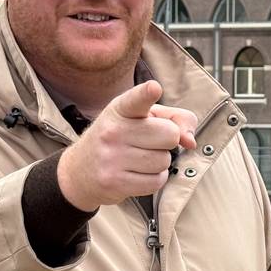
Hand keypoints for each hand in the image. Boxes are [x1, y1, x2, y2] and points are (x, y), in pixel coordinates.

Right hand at [57, 81, 197, 211]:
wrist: (80, 170)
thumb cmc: (120, 138)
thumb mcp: (141, 118)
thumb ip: (174, 118)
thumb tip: (190, 141)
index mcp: (120, 109)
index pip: (136, 99)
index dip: (147, 94)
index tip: (154, 88)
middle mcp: (113, 131)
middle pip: (169, 135)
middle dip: (167, 141)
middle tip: (149, 142)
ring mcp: (112, 157)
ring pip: (164, 161)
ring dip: (160, 162)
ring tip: (140, 158)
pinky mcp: (114, 181)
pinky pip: (156, 181)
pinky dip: (155, 179)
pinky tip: (139, 173)